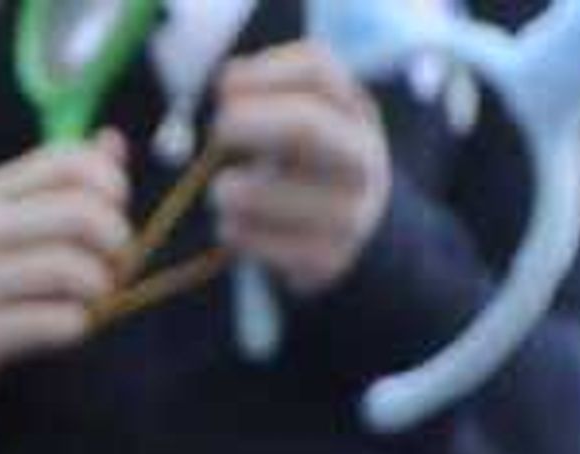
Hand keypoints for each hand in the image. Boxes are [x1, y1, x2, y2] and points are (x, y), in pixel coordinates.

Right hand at [0, 137, 133, 420]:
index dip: (111, 184)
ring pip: (68, 269)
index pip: (70, 163)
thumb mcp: (15, 220)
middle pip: (78, 214)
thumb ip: (65, 182)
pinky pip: (52, 322)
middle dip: (116, 241)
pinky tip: (74, 325)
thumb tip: (113, 142)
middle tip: (118, 264)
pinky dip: (77, 324)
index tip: (117, 211)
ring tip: (97, 297)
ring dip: (100, 287)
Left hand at [209, 44, 392, 293]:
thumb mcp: (309, 119)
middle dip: (250, 123)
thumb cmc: (314, 164)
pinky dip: (235, 230)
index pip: (316, 70)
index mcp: (356, 111)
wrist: (361, 233)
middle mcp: (360, 158)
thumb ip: (271, 95)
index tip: (223, 87)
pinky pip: (261, 241)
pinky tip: (233, 226)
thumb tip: (227, 82)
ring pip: (271, 192)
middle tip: (218, 130)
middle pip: (305, 127)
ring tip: (223, 192)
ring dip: (231, 190)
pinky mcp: (325, 258)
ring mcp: (348, 211)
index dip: (264, 73)